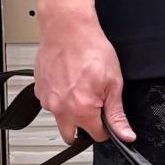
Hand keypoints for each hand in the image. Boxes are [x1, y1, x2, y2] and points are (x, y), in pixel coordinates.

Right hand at [33, 7, 135, 145]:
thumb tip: (125, 135)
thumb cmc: (90, 49)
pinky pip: (50, 103)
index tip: (106, 119)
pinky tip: (68, 82)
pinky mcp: (39, 90)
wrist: (68, 28)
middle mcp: (61, 109)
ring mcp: (47, 100)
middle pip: (71, 135)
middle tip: (92, 110)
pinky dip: (59, 98)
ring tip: (80, 89)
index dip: (105, 129)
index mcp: (82, 110)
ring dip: (70, 112)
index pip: (96, 136)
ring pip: (60, 118)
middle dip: (83, 128)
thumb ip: (116, 114)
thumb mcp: (113, 83)